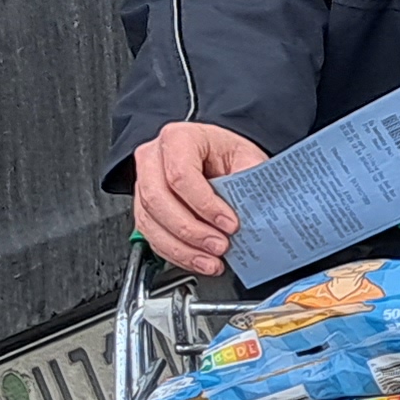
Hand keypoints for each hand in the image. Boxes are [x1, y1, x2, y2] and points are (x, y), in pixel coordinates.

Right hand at [135, 121, 266, 272]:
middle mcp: (154, 159)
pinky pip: (151, 236)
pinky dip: (175, 253)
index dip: (205, 204)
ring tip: (211, 261)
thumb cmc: (227, 153)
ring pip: (151, 221)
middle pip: (158, 199)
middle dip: (191, 230)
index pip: (180, 174)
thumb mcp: (245, 158)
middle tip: (220, 246)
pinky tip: (197, 261)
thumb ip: (248, 182)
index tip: (230, 223)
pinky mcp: (146, 209)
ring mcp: (144, 184)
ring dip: (182, 248)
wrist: (217, 155)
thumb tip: (255, 215)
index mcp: (178, 138)